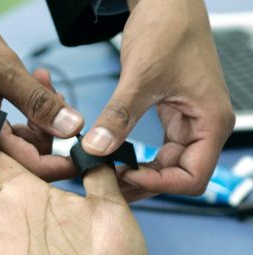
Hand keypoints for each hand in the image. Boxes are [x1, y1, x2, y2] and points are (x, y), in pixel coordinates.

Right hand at [0, 0, 82, 180]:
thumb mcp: (2, 69)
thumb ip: (39, 103)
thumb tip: (73, 128)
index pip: (32, 168)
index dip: (63, 161)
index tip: (84, 146)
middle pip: (26, 156)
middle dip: (49, 127)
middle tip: (55, 92)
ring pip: (17, 139)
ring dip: (36, 113)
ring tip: (41, 79)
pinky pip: (2, 126)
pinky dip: (20, 108)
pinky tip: (27, 82)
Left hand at [82, 0, 234, 199]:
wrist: (166, 3)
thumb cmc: (168, 28)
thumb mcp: (141, 76)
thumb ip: (119, 116)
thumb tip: (96, 148)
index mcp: (211, 121)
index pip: (192, 177)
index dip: (160, 184)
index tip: (126, 177)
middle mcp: (204, 126)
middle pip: (178, 175)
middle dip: (145, 182)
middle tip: (109, 184)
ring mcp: (188, 122)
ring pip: (167, 165)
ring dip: (140, 173)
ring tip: (109, 175)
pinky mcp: (172, 116)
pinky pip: (158, 149)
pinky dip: (139, 158)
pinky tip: (116, 158)